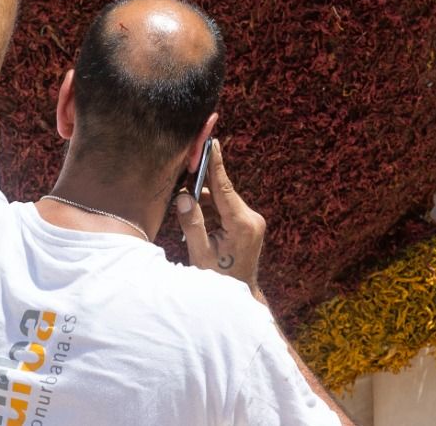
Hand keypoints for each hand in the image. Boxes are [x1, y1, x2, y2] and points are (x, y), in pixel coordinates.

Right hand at [176, 140, 265, 295]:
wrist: (239, 294)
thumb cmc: (218, 279)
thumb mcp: (201, 254)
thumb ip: (192, 224)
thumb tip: (184, 197)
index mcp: (242, 224)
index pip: (225, 188)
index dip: (216, 164)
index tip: (212, 142)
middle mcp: (251, 219)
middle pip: (223, 191)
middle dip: (203, 181)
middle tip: (186, 165)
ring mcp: (252, 221)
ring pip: (223, 199)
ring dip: (205, 196)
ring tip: (184, 192)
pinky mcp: (248, 224)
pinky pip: (226, 208)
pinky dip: (211, 206)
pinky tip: (194, 206)